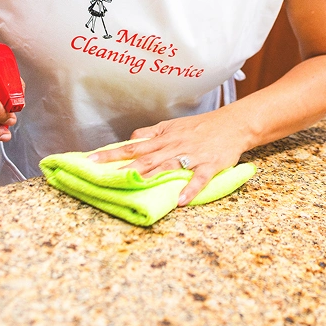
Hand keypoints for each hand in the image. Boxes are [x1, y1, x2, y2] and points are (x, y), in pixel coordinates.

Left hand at [88, 109, 250, 205]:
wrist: (233, 124)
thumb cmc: (201, 126)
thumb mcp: (173, 125)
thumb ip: (152, 133)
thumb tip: (131, 139)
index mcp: (164, 137)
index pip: (134, 146)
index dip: (113, 153)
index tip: (92, 160)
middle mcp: (174, 146)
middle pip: (146, 157)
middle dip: (125, 166)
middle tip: (105, 176)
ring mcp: (192, 156)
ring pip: (169, 166)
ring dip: (153, 177)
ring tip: (136, 187)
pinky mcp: (210, 165)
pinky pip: (199, 179)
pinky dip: (190, 189)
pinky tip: (180, 202)